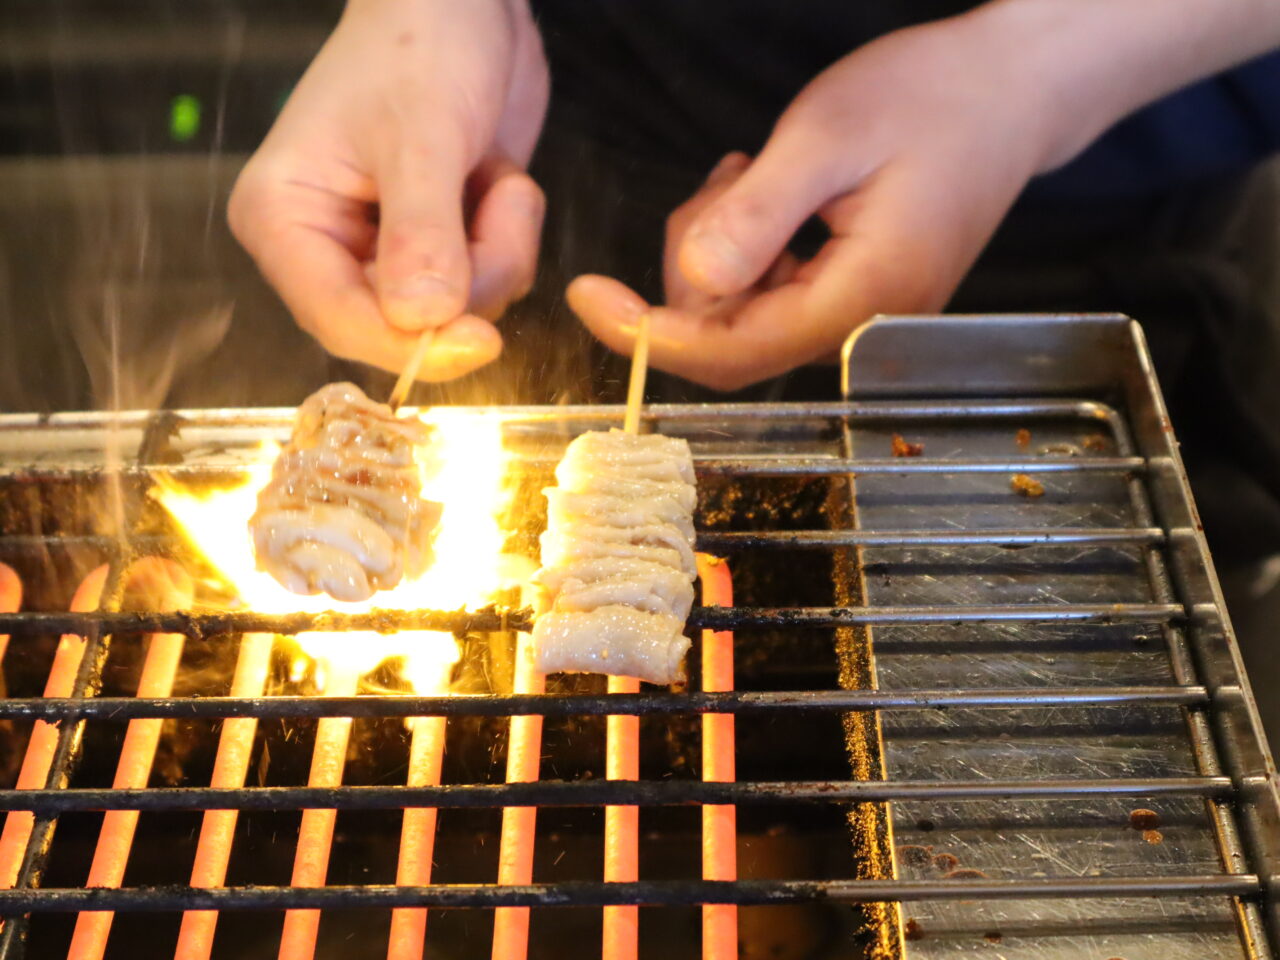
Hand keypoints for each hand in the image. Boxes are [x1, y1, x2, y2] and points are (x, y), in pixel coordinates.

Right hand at [229, 0, 547, 380]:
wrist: (465, 1)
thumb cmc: (420, 41)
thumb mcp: (422, 133)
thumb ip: (421, 231)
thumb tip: (419, 320)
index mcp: (284, 219)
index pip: (337, 320)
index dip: (411, 343)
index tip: (481, 340)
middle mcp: (326, 247)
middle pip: (402, 329)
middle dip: (467, 279)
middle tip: (492, 202)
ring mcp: (385, 253)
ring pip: (456, 315)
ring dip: (499, 252)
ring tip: (492, 177)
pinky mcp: (438, 249)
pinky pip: (488, 289)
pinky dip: (511, 240)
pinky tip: (497, 180)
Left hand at [568, 13, 1062, 390]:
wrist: (1009, 94)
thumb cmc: (931, 100)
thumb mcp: (829, 138)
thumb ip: (758, 215)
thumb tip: (693, 282)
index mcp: (862, 300)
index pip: (732, 352)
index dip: (649, 333)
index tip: (586, 296)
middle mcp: (860, 328)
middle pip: (726, 337)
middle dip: (694, 267)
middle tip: (728, 179)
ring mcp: (855, 318)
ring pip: (739, 313)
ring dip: (721, 247)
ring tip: (756, 173)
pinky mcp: (847, 298)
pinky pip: (763, 293)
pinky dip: (744, 245)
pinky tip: (769, 190)